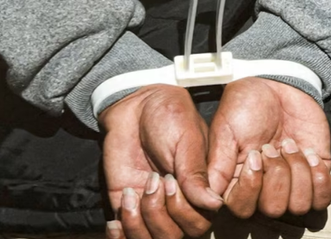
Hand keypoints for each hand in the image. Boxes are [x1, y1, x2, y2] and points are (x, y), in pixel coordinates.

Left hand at [100, 86, 214, 238]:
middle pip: (177, 236)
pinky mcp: (127, 206)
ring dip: (140, 223)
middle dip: (161, 213)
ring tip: (132, 194)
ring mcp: (152, 208)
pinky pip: (127, 236)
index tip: (170, 179)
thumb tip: (215, 204)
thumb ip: (196, 173)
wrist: (133, 104)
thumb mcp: (187, 140)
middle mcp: (179, 205)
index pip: (200, 222)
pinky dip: (121, 236)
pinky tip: (115, 222)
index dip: (184, 210)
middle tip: (154, 179)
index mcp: (200, 191)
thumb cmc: (168, 116)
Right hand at [203, 78, 330, 219]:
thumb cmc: (245, 106)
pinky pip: (322, 198)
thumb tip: (209, 199)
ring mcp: (291, 184)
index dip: (250, 188)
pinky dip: (319, 178)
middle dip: (276, 174)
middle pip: (273, 209)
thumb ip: (218, 166)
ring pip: (299, 206)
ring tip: (289, 144)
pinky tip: (309, 153)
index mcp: (237, 181)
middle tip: (271, 145)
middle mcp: (263, 189)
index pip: (241, 209)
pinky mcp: (315, 176)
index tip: (253, 156)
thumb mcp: (225, 131)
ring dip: (297, 172)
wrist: (277, 85)